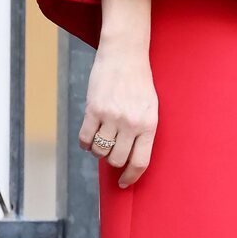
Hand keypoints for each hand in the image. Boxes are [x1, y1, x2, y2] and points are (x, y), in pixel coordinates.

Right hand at [79, 36, 158, 188]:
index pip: (140, 162)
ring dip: (99, 151)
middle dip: (113, 161)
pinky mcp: (93, 109)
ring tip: (102, 140)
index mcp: (149, 125)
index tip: (124, 182)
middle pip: (117, 159)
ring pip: (100, 151)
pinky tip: (89, 138)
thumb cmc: (140, 82)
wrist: (125, 55)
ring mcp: (111, 117)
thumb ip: (142, 131)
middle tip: (112, 151)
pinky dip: (86, 144)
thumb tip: (129, 158)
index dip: (130, 177)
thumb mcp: (151, 107)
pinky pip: (85, 139)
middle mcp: (130, 123)